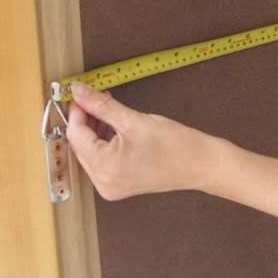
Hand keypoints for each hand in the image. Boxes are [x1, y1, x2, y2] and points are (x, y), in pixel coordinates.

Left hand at [65, 82, 213, 200]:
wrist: (201, 164)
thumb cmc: (175, 145)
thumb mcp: (134, 119)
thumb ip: (101, 105)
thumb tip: (79, 91)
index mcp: (105, 167)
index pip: (76, 135)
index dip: (77, 111)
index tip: (80, 94)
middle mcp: (103, 182)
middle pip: (80, 145)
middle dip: (85, 120)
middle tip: (95, 98)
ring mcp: (110, 187)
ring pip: (90, 152)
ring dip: (95, 130)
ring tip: (109, 110)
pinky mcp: (119, 185)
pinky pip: (102, 160)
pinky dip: (104, 142)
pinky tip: (115, 127)